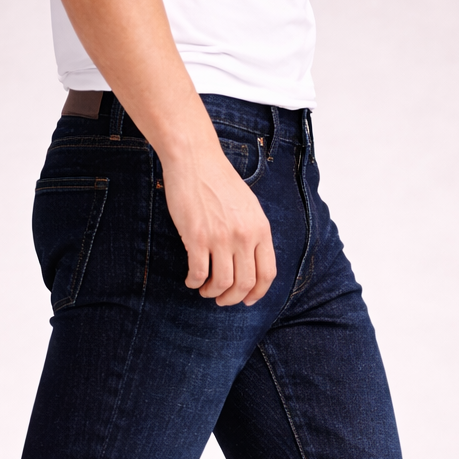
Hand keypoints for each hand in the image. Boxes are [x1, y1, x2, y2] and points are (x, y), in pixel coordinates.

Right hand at [161, 135, 276, 306]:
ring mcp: (221, 237)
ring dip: (212, 292)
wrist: (195, 158)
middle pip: (245, 284)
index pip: (268, 273)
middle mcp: (244, 235)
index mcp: (261, 228)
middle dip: (232, 298)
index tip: (247, 300)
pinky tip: (191, 280)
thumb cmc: (219, 181)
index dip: (257, 293)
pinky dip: (194, 282)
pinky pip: (198, 273)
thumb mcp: (248, 206)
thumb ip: (253, 233)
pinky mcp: (197, 237)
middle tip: (221, 299)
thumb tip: (250, 262)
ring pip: (222, 283)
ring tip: (205, 289)